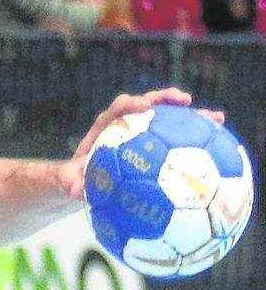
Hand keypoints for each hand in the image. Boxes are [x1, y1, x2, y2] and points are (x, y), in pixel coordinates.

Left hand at [58, 89, 225, 197]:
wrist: (83, 181)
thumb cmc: (75, 179)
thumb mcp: (68, 181)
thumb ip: (69, 182)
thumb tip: (75, 190)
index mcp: (105, 130)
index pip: (116, 110)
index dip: (128, 104)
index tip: (140, 105)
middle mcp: (126, 127)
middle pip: (147, 106)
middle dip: (165, 99)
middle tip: (184, 100)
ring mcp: (144, 136)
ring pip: (169, 121)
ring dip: (192, 118)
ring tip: (217, 118)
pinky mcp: (157, 147)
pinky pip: (179, 143)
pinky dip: (198, 144)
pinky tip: (222, 149)